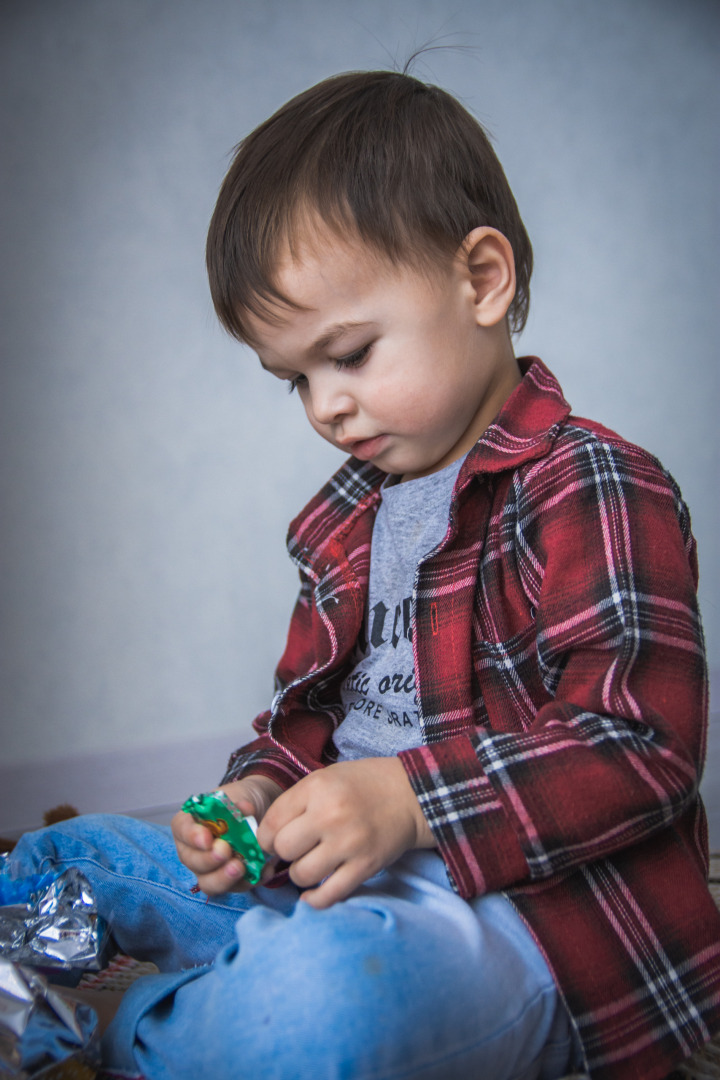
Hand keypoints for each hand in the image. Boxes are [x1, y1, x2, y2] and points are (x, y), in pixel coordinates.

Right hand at [172, 775, 281, 894]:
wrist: (259, 810)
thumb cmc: (240, 802)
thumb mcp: (239, 795)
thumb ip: (238, 804)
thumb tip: (245, 809)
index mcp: (190, 823)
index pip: (182, 829)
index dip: (192, 836)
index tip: (207, 838)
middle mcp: (194, 849)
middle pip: (192, 861)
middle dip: (209, 859)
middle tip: (226, 852)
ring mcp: (210, 868)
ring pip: (208, 883)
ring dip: (223, 878)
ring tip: (240, 867)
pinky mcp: (230, 880)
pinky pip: (236, 887)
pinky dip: (250, 881)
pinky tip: (265, 871)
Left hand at [257, 758, 435, 909]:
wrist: (409, 795)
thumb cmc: (362, 785)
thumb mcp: (325, 778)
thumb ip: (296, 803)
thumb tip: (266, 837)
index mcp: (316, 788)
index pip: (271, 824)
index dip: (267, 836)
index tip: (275, 839)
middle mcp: (330, 815)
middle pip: (284, 850)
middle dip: (284, 854)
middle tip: (296, 849)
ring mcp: (348, 843)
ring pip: (301, 875)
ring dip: (301, 874)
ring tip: (312, 863)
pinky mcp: (365, 866)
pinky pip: (328, 895)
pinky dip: (315, 900)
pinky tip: (313, 893)